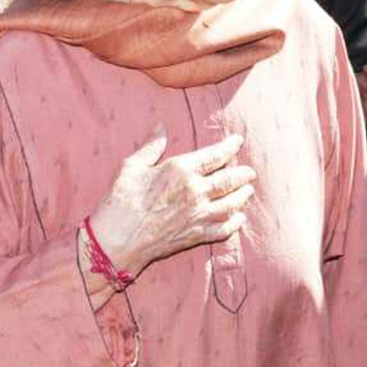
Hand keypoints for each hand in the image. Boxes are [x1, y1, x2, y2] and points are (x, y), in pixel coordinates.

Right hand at [84, 128, 254, 281]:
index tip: (237, 142)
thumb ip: (151, 146)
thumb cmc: (120, 202)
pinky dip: (235, 222)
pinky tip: (239, 218)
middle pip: (230, 180)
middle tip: (249, 171)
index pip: (215, 155)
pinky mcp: (196, 235)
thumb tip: (160, 126)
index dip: (230, 147)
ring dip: (243, 196)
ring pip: (232, 203)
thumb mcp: (131, 166)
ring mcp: (198, 215)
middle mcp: (195, 192)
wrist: (117, 240)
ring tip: (248, 191)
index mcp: (180, 170)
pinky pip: (224, 229)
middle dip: (243, 174)